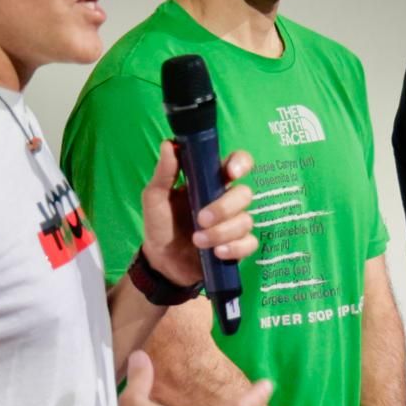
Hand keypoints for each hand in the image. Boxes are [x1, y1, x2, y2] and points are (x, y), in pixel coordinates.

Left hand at [139, 142, 256, 286]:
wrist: (162, 261)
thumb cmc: (161, 224)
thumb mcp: (155, 197)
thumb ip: (164, 173)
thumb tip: (169, 144)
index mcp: (211, 182)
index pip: (237, 163)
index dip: (241, 163)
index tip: (231, 173)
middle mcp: (227, 200)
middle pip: (244, 194)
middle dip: (224, 208)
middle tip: (201, 219)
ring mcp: (235, 223)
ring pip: (246, 221)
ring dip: (222, 232)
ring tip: (198, 241)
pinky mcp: (238, 246)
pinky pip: (249, 243)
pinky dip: (234, 248)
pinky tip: (217, 253)